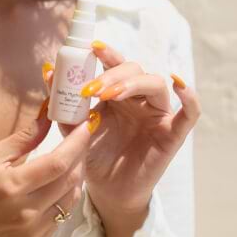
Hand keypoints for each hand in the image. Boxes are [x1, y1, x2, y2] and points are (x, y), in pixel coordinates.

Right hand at [0, 111, 96, 236]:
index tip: (86, 124)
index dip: (77, 142)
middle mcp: (27, 212)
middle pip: (70, 180)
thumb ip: (25, 137)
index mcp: (13, 186)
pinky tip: (58, 181)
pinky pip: (62, 214)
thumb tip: (48, 114)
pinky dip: (66, 195)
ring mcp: (34, 231)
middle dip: (80, 154)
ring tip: (72, 156)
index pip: (58, 163)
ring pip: (71, 199)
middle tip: (80, 136)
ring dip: (76, 175)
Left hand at [42, 42, 200, 228]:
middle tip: (91, 88)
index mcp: (116, 91)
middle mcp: (138, 98)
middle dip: (111, 75)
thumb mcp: (72, 126)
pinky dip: (189, 97)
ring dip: (133, 83)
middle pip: (134, 69)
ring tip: (109, 95)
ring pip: (155, 83)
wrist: (106, 189)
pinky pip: (190, 113)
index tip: (91, 46)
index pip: (115, 63)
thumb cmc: (92, 154)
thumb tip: (47, 70)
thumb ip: (62, 101)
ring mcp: (157, 114)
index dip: (107, 53)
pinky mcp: (172, 134)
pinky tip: (178, 83)